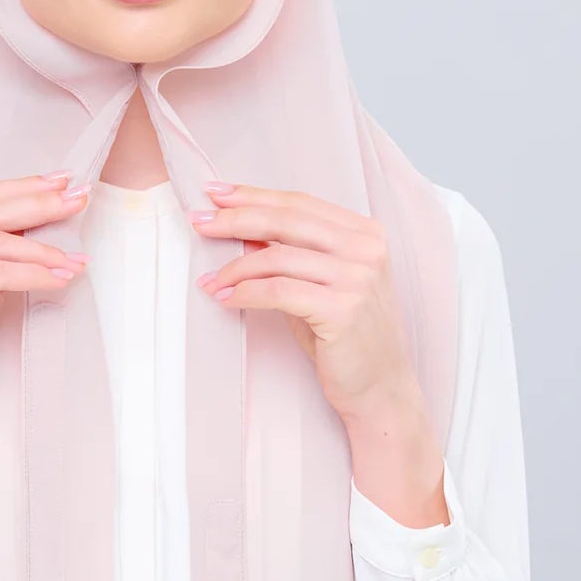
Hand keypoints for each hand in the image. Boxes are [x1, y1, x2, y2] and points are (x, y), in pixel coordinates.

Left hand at [189, 181, 429, 433]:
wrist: (381, 388)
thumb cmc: (346, 337)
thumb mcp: (320, 285)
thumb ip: (291, 254)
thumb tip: (241, 231)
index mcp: (365, 233)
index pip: (300, 203)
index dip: (254, 195)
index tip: (216, 193)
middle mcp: (365, 249)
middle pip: (286, 220)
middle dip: (236, 218)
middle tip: (199, 220)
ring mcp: (357, 278)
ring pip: (277, 257)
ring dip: (234, 268)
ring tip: (210, 281)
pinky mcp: (342, 310)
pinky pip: (278, 291)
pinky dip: (246, 293)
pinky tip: (226, 300)